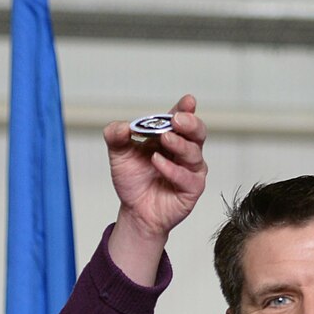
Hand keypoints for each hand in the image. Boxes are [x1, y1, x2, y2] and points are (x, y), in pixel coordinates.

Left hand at [104, 95, 206, 283]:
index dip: (186, 108)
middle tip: (177, 119)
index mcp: (171, 136)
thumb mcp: (120, 155)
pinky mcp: (192, 189)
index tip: (187, 101)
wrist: (135, 212)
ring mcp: (191, 170)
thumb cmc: (133, 181)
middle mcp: (184, 151)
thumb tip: (121, 127)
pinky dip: (172, 169)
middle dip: (189, 123)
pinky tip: (158, 163)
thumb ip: (116, 137)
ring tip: (164, 139)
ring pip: (194, 152)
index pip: (182, 118)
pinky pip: (187, 177)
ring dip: (179, 144)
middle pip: (197, 132)